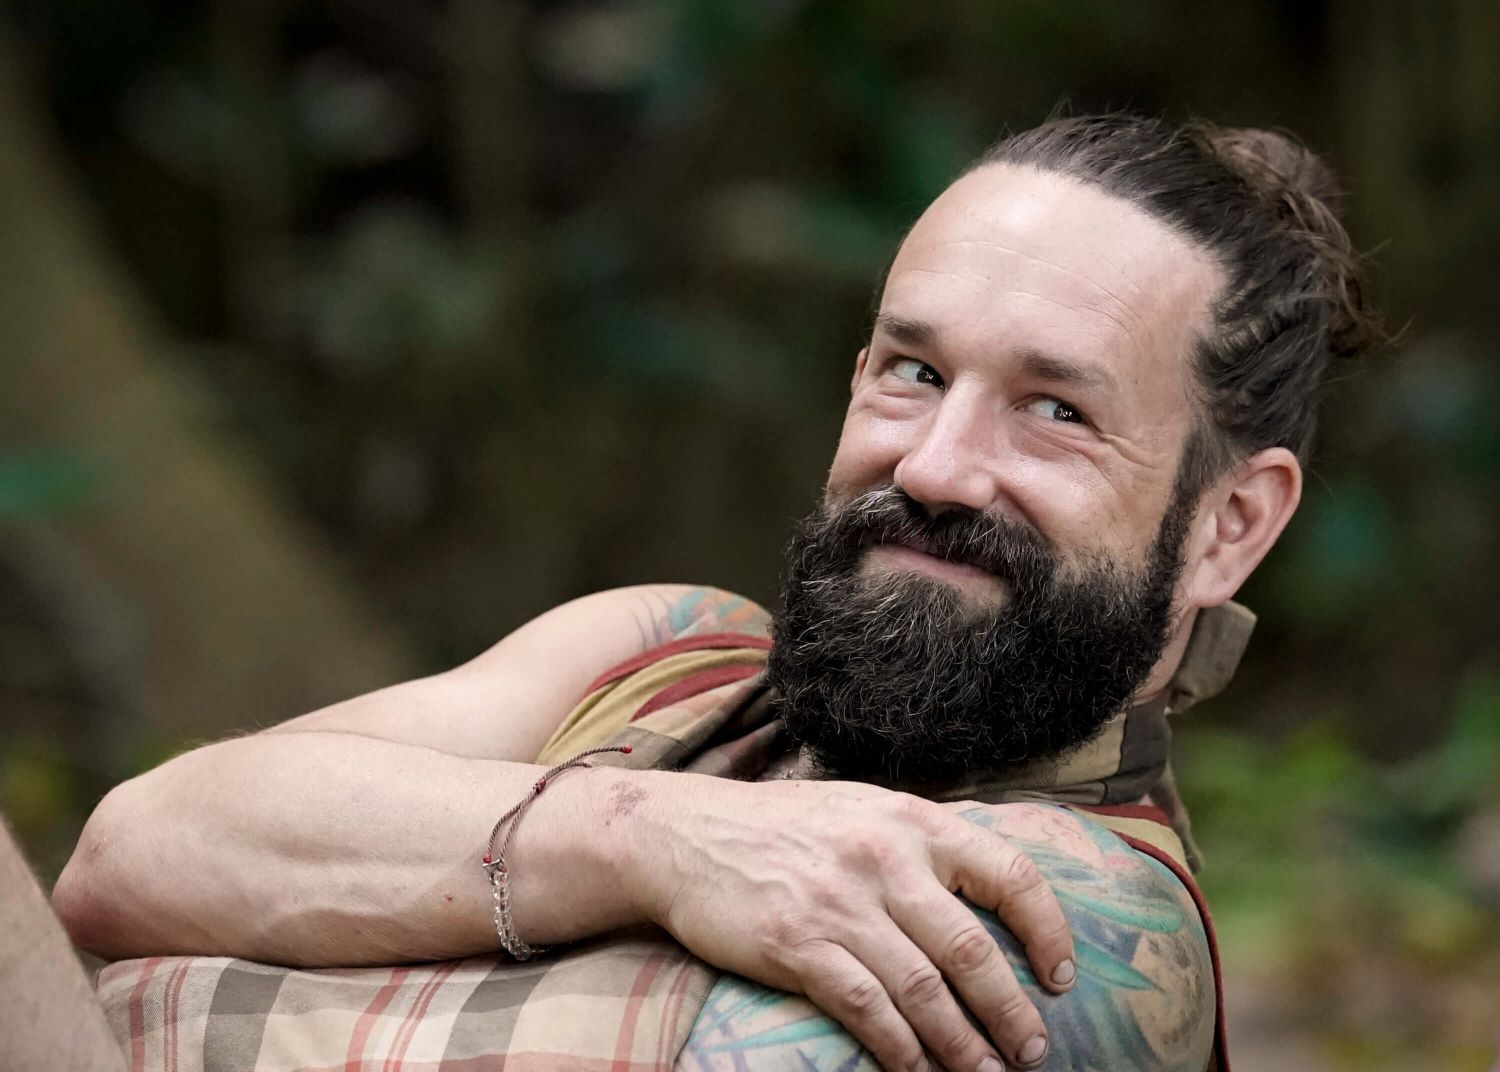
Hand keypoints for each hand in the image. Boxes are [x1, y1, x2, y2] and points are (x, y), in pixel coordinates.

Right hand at [626, 775, 1075, 1071]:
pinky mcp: (796, 943)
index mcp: (911, 820)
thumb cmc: (783, 825)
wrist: (685, 833)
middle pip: (971, 947)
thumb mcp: (864, 809)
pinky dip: (899, 1048)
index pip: (1008, 873)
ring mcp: (838, 902)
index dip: (1047, 931)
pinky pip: (866, 1008)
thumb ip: (922, 844)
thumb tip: (991, 892)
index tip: (1060, 978)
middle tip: (1033, 1051)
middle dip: (1010, 1010)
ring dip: (963, 1044)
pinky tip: (918, 1070)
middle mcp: (883, 858)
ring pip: (924, 989)